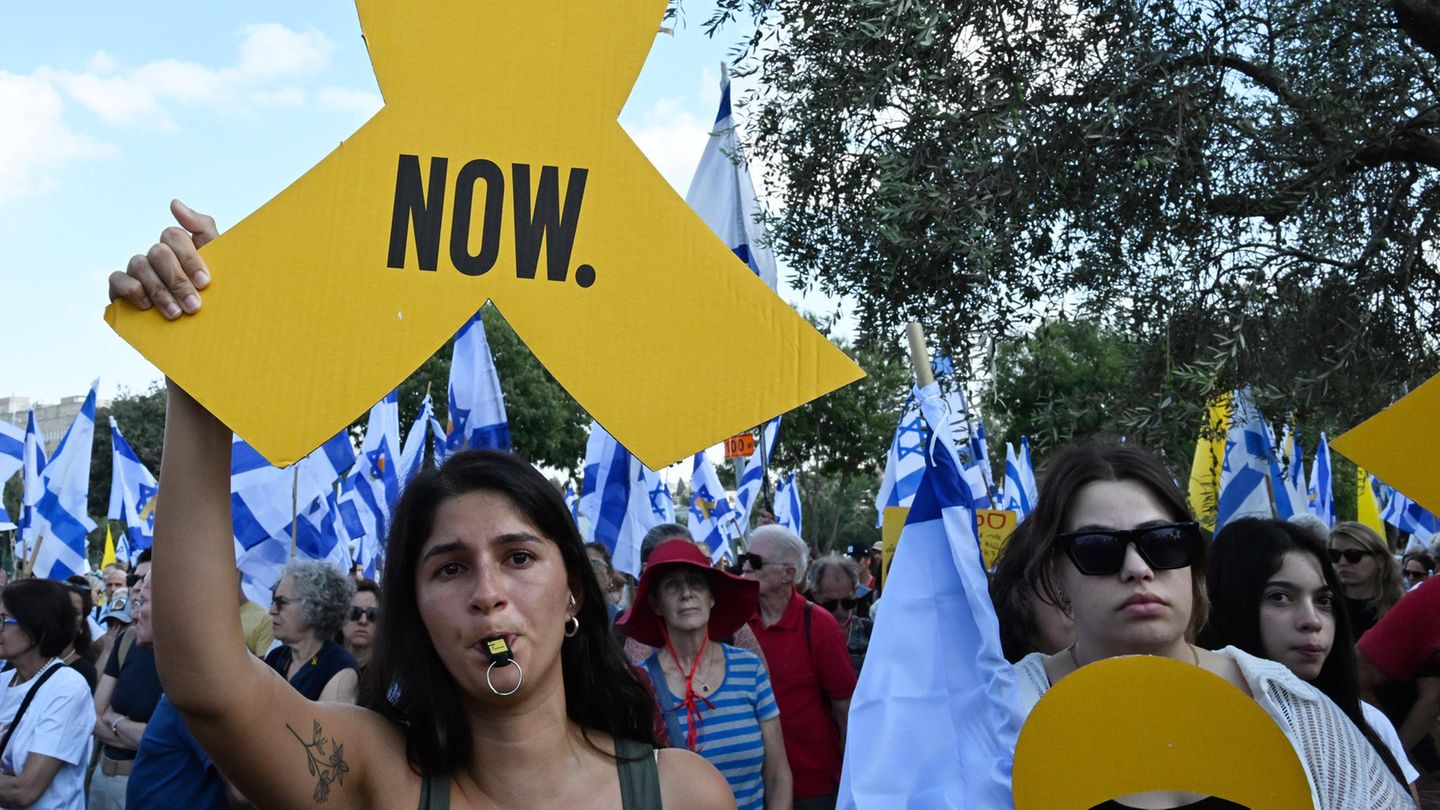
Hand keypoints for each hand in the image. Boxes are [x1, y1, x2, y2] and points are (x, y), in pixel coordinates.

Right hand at [109, 199, 218, 318]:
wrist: (203, 335)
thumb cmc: (213, 296)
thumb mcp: (219, 264)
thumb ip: (203, 229)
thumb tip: (174, 203)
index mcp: (179, 247)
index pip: (175, 236)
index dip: (189, 258)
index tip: (205, 282)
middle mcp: (157, 255)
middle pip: (159, 252)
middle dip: (177, 280)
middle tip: (194, 306)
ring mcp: (138, 270)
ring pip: (139, 265)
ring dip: (159, 290)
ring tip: (176, 314)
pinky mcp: (120, 288)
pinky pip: (116, 279)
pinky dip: (131, 290)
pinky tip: (146, 306)